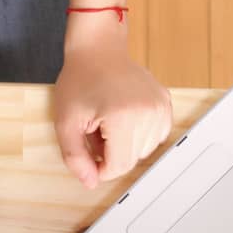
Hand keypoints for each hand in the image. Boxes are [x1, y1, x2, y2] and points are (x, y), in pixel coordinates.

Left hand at [52, 36, 172, 188]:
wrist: (97, 50)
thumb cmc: (80, 80)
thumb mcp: (66, 122)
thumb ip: (75, 157)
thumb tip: (90, 182)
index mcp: (124, 118)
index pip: (119, 166)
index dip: (100, 168)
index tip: (88, 155)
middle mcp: (148, 113)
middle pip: (132, 160)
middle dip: (110, 153)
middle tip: (94, 129)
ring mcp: (161, 108)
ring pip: (144, 150)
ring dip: (124, 144)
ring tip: (108, 122)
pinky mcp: (166, 104)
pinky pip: (154, 136)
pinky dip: (138, 134)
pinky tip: (123, 117)